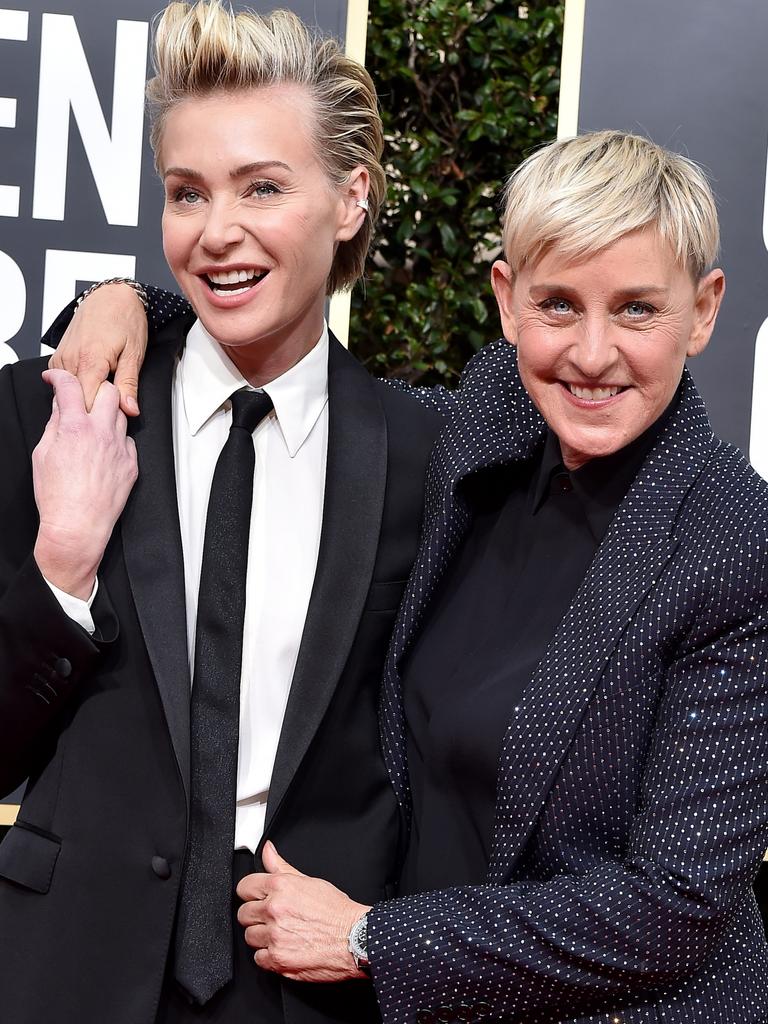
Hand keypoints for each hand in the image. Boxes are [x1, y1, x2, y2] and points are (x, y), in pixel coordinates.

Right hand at [33, 369, 137, 598]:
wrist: (78, 527)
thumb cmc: (57, 497)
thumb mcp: (42, 455)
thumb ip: (54, 426)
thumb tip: (59, 409)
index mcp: (75, 428)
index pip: (70, 386)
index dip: (60, 377)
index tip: (55, 379)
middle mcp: (101, 433)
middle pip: (108, 391)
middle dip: (94, 388)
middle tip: (84, 398)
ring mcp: (120, 448)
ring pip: (121, 414)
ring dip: (107, 414)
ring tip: (93, 427)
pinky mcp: (132, 464)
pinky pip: (128, 441)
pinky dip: (117, 440)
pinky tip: (104, 450)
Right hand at [48, 282, 147, 415]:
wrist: (112, 296)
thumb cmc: (125, 319)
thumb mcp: (134, 354)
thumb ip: (129, 385)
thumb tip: (130, 409)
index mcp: (90, 360)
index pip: (87, 403)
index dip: (100, 414)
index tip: (111, 417)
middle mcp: (70, 359)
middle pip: (76, 399)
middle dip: (92, 408)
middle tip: (110, 407)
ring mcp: (61, 358)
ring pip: (68, 392)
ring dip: (84, 396)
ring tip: (102, 390)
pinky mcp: (58, 357)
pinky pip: (64, 380)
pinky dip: (77, 385)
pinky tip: (91, 381)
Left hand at [236, 841, 372, 982]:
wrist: (354, 939)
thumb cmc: (336, 912)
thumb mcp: (309, 881)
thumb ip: (281, 866)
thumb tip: (267, 850)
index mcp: (281, 887)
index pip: (244, 887)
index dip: (251, 893)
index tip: (256, 898)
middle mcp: (274, 910)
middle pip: (244, 913)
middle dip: (256, 915)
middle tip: (273, 918)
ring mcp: (274, 936)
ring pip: (249, 936)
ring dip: (262, 937)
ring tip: (281, 934)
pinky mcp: (278, 959)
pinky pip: (258, 958)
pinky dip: (268, 956)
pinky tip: (283, 948)